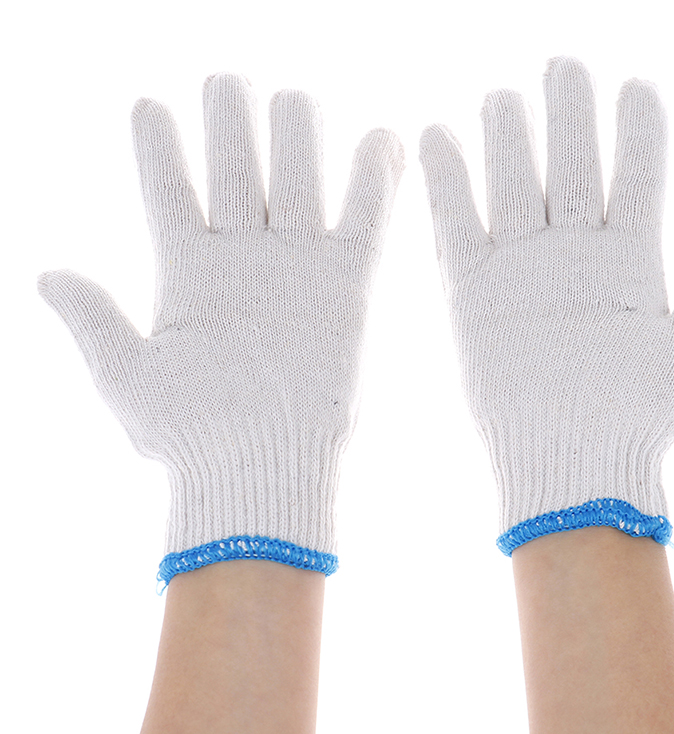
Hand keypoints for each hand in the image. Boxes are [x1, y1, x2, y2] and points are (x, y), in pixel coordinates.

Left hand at [38, 74, 402, 580]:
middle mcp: (241, 262)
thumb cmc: (188, 437)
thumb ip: (93, 321)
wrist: (258, 468)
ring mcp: (293, 268)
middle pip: (235, 172)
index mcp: (186, 274)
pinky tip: (381, 139)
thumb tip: (48, 275)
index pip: (170, 192)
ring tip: (286, 94)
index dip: (158, 149)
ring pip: (295, 182)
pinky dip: (372, 182)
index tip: (147, 106)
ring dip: (292, 136)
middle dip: (230, 124)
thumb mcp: (125, 378)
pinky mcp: (343, 286)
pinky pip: (363, 221)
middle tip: (226, 80)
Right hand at [420, 56, 673, 550]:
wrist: (571, 458)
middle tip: (562, 66)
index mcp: (629, 262)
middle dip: (568, 116)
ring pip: (513, 186)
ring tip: (504, 96)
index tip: (635, 87)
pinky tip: (438, 139)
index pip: (636, 178)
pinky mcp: (475, 291)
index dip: (637, 134)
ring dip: (509, 139)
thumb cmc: (637, 415)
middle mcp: (574, 257)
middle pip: (570, 167)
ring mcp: (522, 270)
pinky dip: (447, 184)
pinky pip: (456, 226)